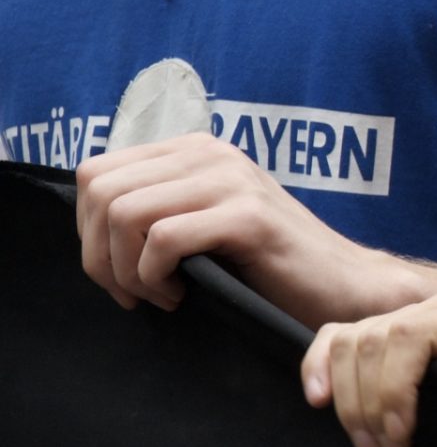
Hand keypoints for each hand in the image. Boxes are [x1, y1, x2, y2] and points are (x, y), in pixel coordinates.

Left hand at [73, 132, 405, 323]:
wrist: (339, 285)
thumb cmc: (264, 265)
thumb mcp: (202, 222)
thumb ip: (157, 208)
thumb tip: (88, 227)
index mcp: (195, 151)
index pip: (95, 173)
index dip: (87, 231)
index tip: (117, 271)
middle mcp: (212, 154)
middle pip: (101, 191)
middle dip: (98, 255)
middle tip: (131, 292)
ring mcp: (232, 181)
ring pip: (125, 214)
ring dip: (126, 270)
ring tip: (159, 294)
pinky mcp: (249, 216)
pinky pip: (163, 240)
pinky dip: (155, 278)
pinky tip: (182, 295)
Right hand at [302, 293, 436, 446]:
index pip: (408, 338)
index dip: (392, 390)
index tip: (398, 438)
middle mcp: (430, 307)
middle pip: (372, 342)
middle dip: (368, 405)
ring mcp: (398, 316)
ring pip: (348, 342)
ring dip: (347, 400)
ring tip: (365, 443)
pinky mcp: (373, 331)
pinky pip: (332, 337)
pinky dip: (316, 366)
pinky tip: (318, 400)